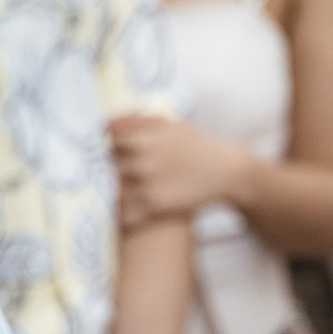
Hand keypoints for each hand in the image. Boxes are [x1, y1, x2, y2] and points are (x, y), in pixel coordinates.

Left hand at [109, 114, 247, 226]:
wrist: (227, 172)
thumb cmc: (197, 146)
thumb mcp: (171, 125)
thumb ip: (139, 121)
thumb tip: (107, 122)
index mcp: (149, 132)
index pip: (110, 132)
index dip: (106, 138)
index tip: (106, 143)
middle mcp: (145, 154)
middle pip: (108, 160)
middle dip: (108, 164)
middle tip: (112, 168)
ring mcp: (148, 180)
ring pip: (111, 186)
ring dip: (111, 188)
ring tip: (117, 189)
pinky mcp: (154, 204)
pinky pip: (123, 211)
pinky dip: (119, 212)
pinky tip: (123, 210)